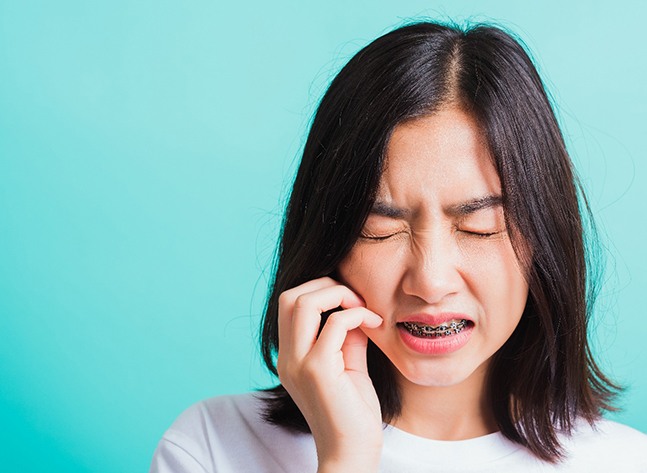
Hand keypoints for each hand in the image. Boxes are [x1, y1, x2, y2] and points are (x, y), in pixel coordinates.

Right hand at [277, 277, 383, 471]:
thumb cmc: (353, 414)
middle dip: (326, 285)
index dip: (319, 291)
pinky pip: (335, 324)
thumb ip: (347, 336)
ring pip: (304, 303)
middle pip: (291, 296)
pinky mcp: (317, 370)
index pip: (290, 304)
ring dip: (338, 294)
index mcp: (290, 356)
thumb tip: (355, 308)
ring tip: (363, 307)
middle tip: (356, 298)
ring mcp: (298, 363)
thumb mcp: (348, 366)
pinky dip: (356, 314)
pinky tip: (375, 324)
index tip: (350, 300)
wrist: (351, 454)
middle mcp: (287, 358)